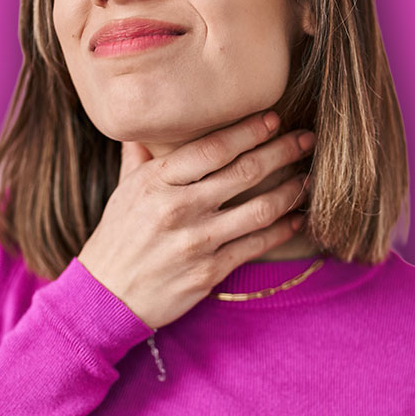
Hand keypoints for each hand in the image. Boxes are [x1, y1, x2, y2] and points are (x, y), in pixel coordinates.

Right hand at [77, 111, 314, 329]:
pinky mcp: (209, 272)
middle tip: (307, 138)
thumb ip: (141, 155)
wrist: (105, 297)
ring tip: (309, 177)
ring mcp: (196, 242)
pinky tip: (297, 218)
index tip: (274, 118)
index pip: (213, 147)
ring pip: (258, 209)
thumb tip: (147, 122)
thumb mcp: (124, 191)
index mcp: (156, 182)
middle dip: (282, 151)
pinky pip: (256, 245)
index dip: (249, 130)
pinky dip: (282, 230)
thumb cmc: (117, 238)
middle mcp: (177, 208)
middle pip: (244, 172)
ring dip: (290, 191)